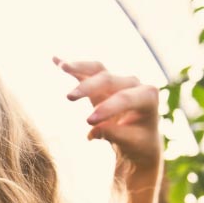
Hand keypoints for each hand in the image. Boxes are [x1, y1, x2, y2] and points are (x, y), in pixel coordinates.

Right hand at [53, 57, 162, 176]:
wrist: (139, 139)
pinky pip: (87, 72)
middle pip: (108, 80)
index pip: (125, 98)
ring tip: (62, 66)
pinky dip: (73, 67)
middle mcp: (134, 83)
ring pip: (98, 69)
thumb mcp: (131, 143)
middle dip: (88, 87)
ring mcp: (118, 81)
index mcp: (148, 96)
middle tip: (69, 98)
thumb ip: (114, 134)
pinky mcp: (103, 83)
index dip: (106, 107)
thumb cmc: (138, 142)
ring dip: (79, 67)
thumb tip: (92, 132)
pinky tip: (55, 59)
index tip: (88, 122)